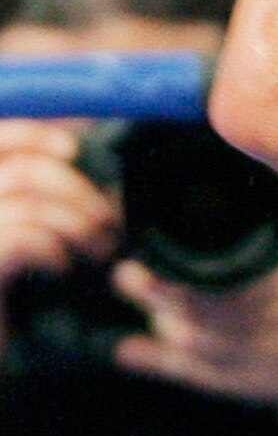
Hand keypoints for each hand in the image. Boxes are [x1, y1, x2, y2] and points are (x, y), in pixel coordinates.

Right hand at [0, 123, 119, 327]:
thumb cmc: (10, 300)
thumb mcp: (19, 236)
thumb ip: (33, 195)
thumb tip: (75, 149)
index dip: (34, 135)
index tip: (74, 148)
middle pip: (21, 170)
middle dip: (77, 189)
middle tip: (109, 220)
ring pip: (28, 204)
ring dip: (78, 224)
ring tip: (100, 249)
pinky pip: (22, 240)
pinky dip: (55, 249)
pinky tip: (65, 267)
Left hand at [112, 191, 277, 435]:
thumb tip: (264, 151)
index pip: (210, 269)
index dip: (170, 259)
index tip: (148, 239)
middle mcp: (259, 321)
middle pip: (186, 304)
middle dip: (151, 286)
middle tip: (132, 268)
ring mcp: (248, 356)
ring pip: (183, 337)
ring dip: (155, 315)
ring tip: (138, 289)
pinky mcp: (239, 383)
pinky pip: (187, 373)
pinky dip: (153, 360)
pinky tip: (127, 348)